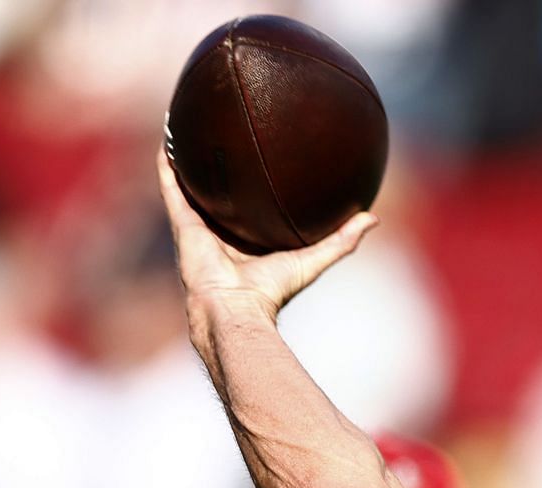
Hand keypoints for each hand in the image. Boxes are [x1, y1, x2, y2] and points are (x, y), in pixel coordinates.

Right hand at [155, 142, 375, 325]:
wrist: (235, 307)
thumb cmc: (273, 290)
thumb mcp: (314, 259)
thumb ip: (343, 241)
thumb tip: (373, 218)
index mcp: (252, 238)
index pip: (256, 206)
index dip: (258, 185)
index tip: (267, 158)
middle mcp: (225, 230)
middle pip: (224, 192)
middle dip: (224, 167)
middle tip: (228, 134)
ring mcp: (202, 226)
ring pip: (194, 186)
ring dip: (191, 160)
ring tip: (191, 127)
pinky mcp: (183, 224)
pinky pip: (173, 189)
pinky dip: (168, 167)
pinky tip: (169, 140)